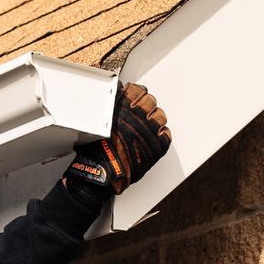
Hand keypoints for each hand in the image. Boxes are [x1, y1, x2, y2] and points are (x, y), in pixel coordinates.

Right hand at [63, 82, 171, 202]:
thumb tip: (117, 99)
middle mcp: (138, 116)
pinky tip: (152, 138)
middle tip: (140, 114)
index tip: (136, 98)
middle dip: (146, 106)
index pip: (138, 90)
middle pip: (151, 101)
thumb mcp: (99, 123)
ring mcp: (150, 130)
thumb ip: (111, 108)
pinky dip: (160, 134)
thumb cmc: (97, 151)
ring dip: (154, 120)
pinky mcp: (159, 146)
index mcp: (123, 107)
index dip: (137, 94)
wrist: (103, 173)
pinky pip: (166, 133)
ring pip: (161, 116)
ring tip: (146, 127)